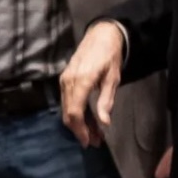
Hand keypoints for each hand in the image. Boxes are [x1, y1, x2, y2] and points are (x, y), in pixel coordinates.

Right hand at [60, 20, 127, 146]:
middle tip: (94, 141)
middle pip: (68, 113)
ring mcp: (64, 80)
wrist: (101, 35)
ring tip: (93, 133)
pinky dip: (76, 113)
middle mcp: (68, 82)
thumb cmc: (110, 56)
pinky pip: (67, 101)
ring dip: (78, 123)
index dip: (80, 129)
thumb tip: (104, 123)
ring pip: (66, 109)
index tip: (88, 142)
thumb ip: (106, 101)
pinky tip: (87, 119)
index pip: (75, 112)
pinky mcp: (64, 79)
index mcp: (81, 81)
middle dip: (80, 130)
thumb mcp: (113, 78)